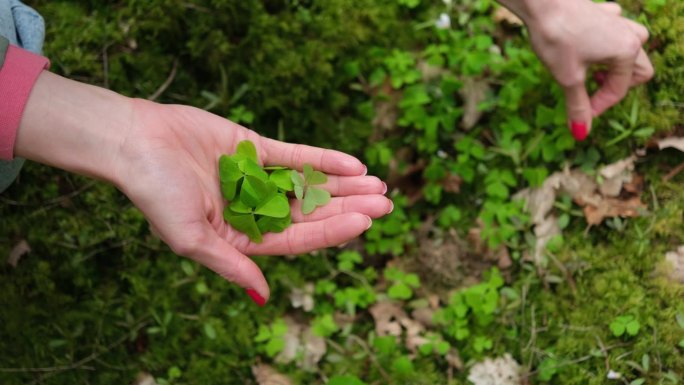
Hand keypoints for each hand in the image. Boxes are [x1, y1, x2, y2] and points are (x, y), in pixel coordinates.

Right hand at [113, 100, 391, 304]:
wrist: (134, 142)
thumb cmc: (156, 194)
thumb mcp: (190, 238)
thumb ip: (231, 265)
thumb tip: (264, 296)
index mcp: (242, 237)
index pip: (297, 239)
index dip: (332, 232)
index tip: (364, 224)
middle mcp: (255, 209)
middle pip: (311, 212)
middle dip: (348, 207)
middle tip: (387, 204)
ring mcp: (258, 178)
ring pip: (310, 184)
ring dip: (343, 184)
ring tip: (379, 183)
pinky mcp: (256, 148)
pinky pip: (296, 155)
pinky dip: (322, 159)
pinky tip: (352, 163)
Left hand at [511, 0, 653, 139]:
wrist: (542, 3)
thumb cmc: (557, 38)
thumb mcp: (568, 78)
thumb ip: (578, 105)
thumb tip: (582, 133)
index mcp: (627, 51)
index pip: (619, 89)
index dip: (599, 106)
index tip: (580, 113)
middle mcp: (629, 34)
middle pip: (637, 70)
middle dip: (615, 86)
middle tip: (591, 91)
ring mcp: (618, 20)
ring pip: (630, 48)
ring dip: (615, 65)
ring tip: (591, 72)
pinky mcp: (603, 12)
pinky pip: (614, 32)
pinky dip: (603, 45)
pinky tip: (584, 49)